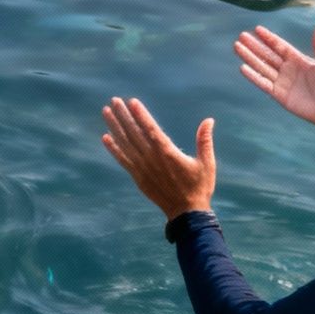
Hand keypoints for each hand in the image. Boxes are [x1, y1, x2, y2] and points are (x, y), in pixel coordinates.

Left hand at [100, 97, 215, 220]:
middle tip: (114, 100)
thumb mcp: (206, 163)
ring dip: (115, 127)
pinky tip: (105, 137)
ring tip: (106, 111)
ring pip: (125, 144)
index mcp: (168, 153)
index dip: (141, 115)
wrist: (186, 213)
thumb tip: (209, 120)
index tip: (132, 102)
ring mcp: (142, 168)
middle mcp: (152, 159)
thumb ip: (204, 140)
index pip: (151, 129)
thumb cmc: (199, 187)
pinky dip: (114, 148)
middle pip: (134, 133)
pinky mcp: (138, 177)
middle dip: (124, 115)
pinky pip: (123, 160)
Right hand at [234, 25, 314, 131]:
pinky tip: (243, 68)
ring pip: (262, 66)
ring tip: (237, 47)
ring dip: (250, 57)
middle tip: (241, 36)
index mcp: (298, 60)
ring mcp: (281, 81)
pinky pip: (263, 83)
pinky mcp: (278, 94)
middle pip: (267, 55)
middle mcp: (287, 69)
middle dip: (254, 46)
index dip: (269, 38)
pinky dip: (253, 76)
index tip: (257, 29)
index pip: (279, 46)